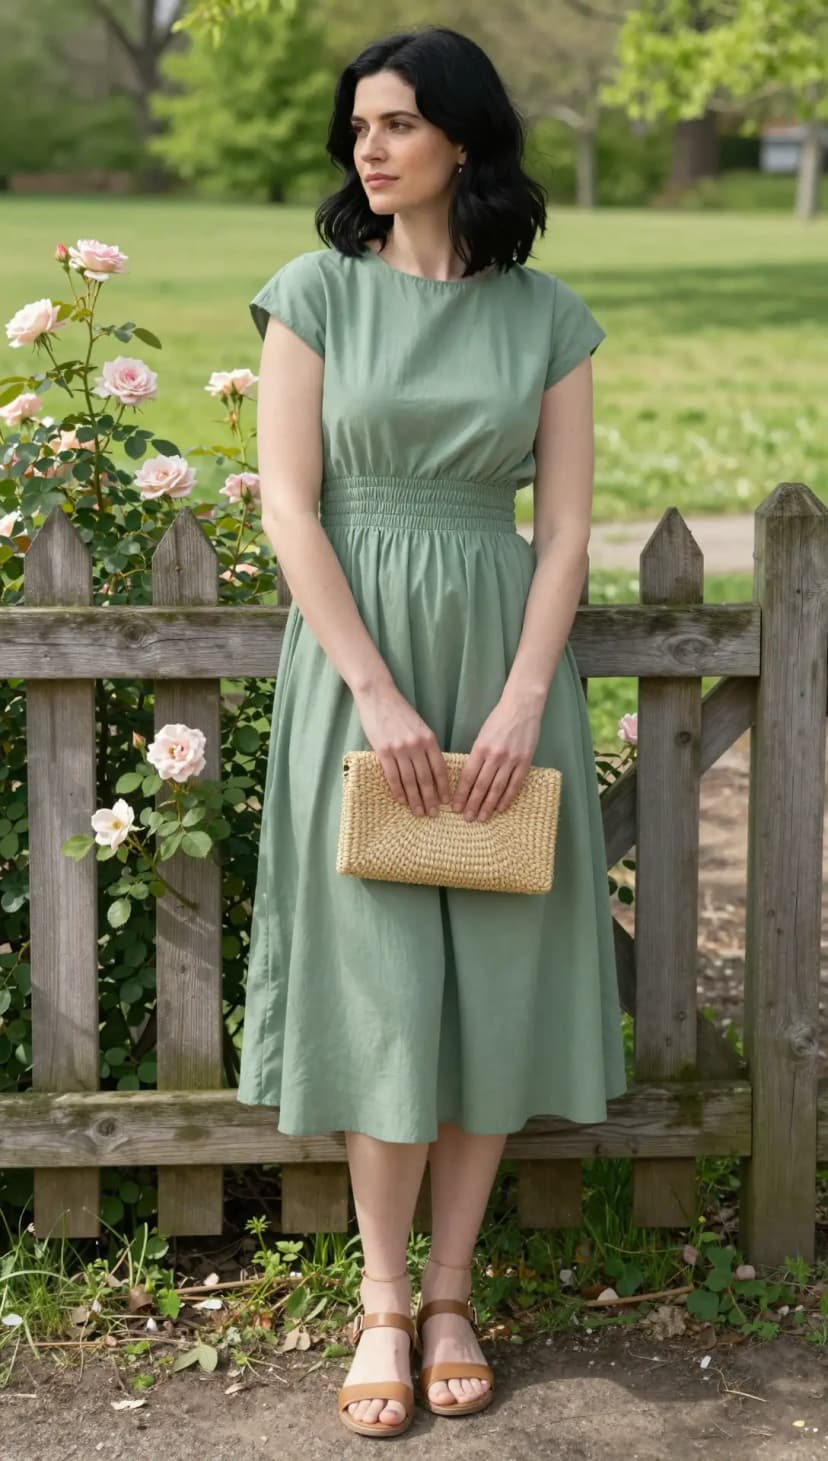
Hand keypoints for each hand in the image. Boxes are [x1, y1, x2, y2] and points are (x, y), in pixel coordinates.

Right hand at [353, 681, 450, 816]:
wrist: (378, 696)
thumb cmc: (399, 712)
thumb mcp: (419, 727)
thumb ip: (426, 746)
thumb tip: (431, 769)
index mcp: (429, 738)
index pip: (439, 768)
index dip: (443, 787)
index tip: (445, 801)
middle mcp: (416, 745)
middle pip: (426, 778)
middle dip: (430, 798)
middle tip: (433, 814)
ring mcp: (399, 749)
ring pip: (410, 780)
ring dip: (415, 799)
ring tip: (418, 812)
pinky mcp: (383, 751)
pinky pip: (392, 776)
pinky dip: (398, 790)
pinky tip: (401, 800)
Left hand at [452, 693, 542, 821]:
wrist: (522, 708)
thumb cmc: (498, 720)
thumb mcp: (481, 735)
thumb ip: (477, 756)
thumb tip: (470, 779)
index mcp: (480, 748)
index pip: (468, 777)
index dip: (461, 794)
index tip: (455, 807)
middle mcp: (495, 756)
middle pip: (481, 786)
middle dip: (472, 804)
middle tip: (467, 818)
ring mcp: (511, 760)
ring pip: (497, 788)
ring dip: (488, 805)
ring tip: (481, 818)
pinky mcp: (525, 762)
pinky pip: (515, 785)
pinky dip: (507, 798)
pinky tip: (501, 808)